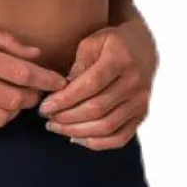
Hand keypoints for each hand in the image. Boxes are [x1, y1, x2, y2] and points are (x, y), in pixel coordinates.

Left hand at [38, 21, 156, 149]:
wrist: (142, 49)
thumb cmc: (110, 43)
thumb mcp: (91, 42)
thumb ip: (78, 66)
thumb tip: (61, 91)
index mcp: (120, 58)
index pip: (90, 85)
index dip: (65, 99)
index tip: (44, 106)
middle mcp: (134, 82)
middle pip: (97, 109)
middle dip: (66, 117)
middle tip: (46, 117)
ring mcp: (141, 101)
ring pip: (106, 127)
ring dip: (77, 131)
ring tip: (56, 127)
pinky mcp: (141, 116)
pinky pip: (120, 138)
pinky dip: (97, 143)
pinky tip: (77, 139)